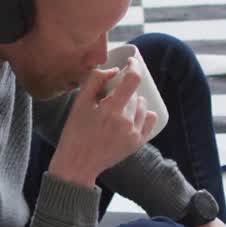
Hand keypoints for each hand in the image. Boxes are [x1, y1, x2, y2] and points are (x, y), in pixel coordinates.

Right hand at [49, 60, 158, 187]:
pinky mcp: (138, 143)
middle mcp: (126, 122)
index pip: (133, 79)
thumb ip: (96, 81)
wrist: (78, 164)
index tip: (130, 62)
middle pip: (134, 93)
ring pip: (142, 105)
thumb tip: (114, 70)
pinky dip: (143, 114)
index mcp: (111, 110)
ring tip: (117, 111)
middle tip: (109, 99)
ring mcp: (134, 134)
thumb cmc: (75, 133)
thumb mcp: (79, 104)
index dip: (134, 66)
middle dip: (124, 91)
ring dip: (132, 103)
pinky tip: (131, 116)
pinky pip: (150, 120)